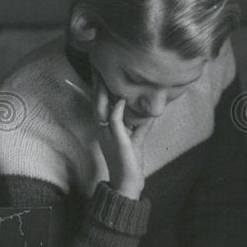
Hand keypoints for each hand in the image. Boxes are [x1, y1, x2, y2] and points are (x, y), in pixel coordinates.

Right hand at [92, 72, 154, 199]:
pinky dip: (117, 110)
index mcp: (104, 126)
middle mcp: (102, 128)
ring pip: (101, 108)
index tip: (99, 71)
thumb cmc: (130, 160)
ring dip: (103, 92)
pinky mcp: (116, 140)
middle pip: (97, 101)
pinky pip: (114, 122)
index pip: (100, 102)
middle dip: (97, 83)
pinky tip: (121, 100)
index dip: (99, 87)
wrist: (126, 181)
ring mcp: (107, 133)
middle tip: (96, 65)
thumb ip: (141, 122)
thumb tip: (149, 108)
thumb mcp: (137, 137)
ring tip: (103, 75)